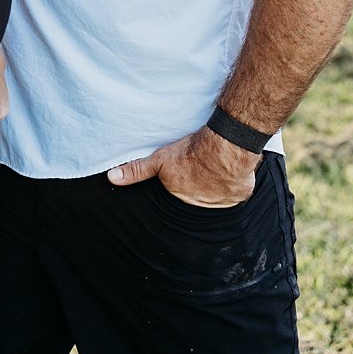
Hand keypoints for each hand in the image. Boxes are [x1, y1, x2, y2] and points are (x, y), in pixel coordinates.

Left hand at [107, 126, 259, 206]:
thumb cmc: (191, 154)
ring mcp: (223, 202)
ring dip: (217, 186)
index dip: (183, 184)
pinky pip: (238, 191)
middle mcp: (203, 205)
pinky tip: (231, 170)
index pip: (180, 195)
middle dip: (199, 187)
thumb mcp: (159, 160)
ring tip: (215, 169)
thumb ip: (137, 171)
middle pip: (199, 196)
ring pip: (219, 195)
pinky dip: (235, 182)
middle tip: (199, 170)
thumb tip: (112, 178)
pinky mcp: (240, 194)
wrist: (223, 149)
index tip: (186, 174)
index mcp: (183, 197)